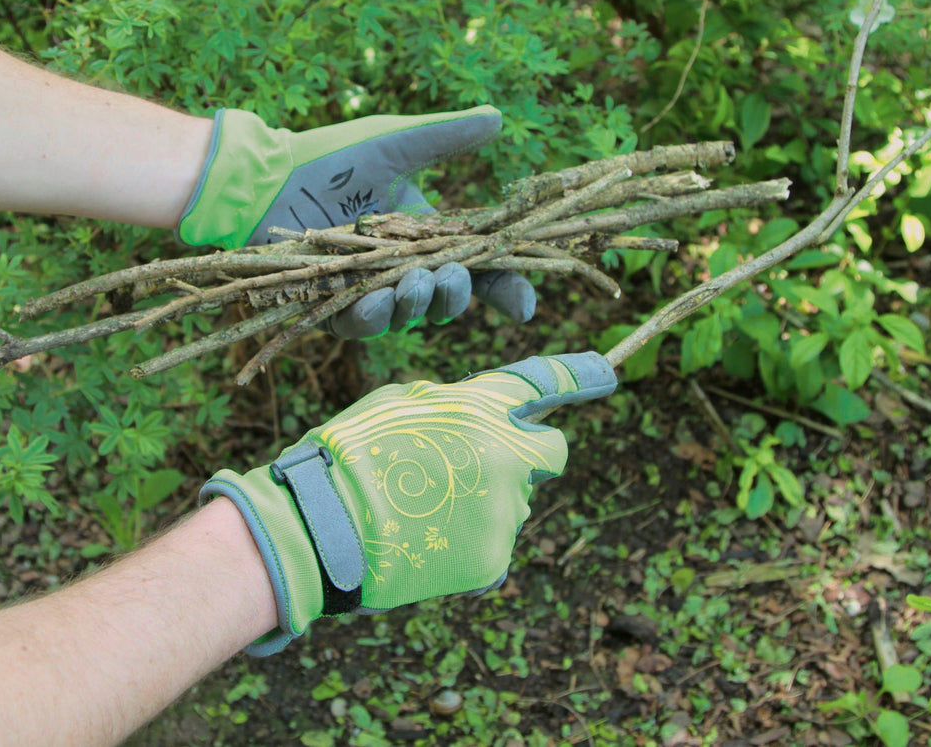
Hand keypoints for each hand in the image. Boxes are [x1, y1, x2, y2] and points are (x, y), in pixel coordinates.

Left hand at [175, 106, 535, 336]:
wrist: (264, 176)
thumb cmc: (329, 158)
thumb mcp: (395, 144)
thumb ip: (445, 137)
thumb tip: (498, 117)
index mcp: (426, 236)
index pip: (478, 271)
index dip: (505, 290)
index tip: (524, 307)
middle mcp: (401, 269)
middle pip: (446, 300)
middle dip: (455, 295)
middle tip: (448, 277)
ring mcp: (366, 290)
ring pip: (406, 317)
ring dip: (417, 305)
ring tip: (417, 284)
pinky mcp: (327, 306)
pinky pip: (357, 326)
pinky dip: (370, 317)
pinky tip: (377, 301)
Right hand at [200, 352, 617, 654]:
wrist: (323, 527)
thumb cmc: (350, 457)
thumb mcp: (399, 404)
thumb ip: (454, 406)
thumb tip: (480, 419)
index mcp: (478, 406)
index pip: (542, 382)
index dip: (579, 374)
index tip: (607, 374)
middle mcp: (505, 454)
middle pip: (551, 451)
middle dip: (530, 456)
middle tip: (486, 469)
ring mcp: (503, 509)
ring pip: (517, 503)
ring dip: (490, 503)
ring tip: (429, 511)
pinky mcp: (494, 557)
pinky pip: (496, 546)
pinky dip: (471, 545)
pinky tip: (430, 542)